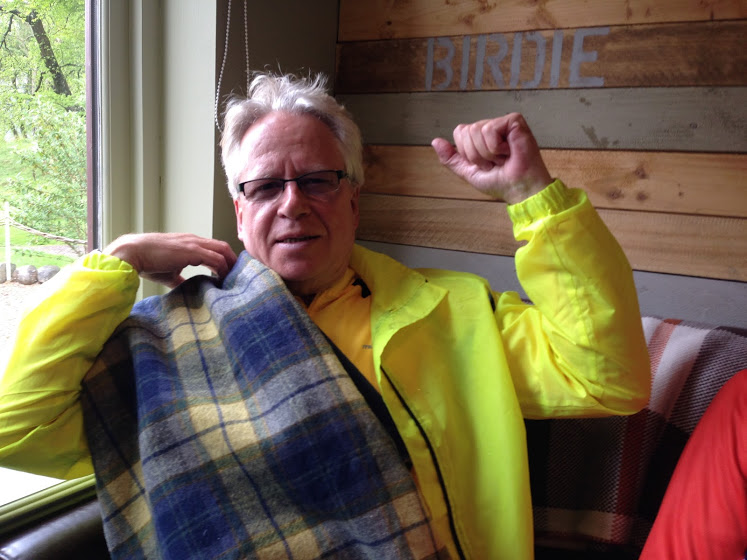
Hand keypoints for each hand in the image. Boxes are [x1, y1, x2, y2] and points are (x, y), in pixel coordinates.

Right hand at [104, 233, 237, 288]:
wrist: (133, 252)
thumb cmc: (148, 262)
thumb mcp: (169, 272)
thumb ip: (181, 279)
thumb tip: (188, 289)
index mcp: (190, 243)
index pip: (215, 247)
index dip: (225, 260)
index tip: (229, 275)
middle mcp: (195, 240)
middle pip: (223, 247)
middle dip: (233, 262)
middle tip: (237, 278)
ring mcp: (194, 244)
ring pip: (223, 250)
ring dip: (230, 266)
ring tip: (233, 281)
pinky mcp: (191, 251)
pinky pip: (215, 258)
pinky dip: (222, 269)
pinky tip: (222, 280)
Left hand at [431, 113, 552, 203]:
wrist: (520, 190)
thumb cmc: (501, 182)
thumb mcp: (469, 172)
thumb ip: (451, 159)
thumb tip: (435, 141)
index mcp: (480, 137)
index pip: (459, 132)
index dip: (467, 153)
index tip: (484, 163)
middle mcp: (491, 127)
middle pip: (466, 132)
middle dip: (477, 155)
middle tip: (495, 162)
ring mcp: (502, 123)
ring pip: (476, 130)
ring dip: (487, 153)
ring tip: (502, 158)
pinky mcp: (514, 121)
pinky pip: (489, 129)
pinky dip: (496, 147)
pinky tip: (509, 152)